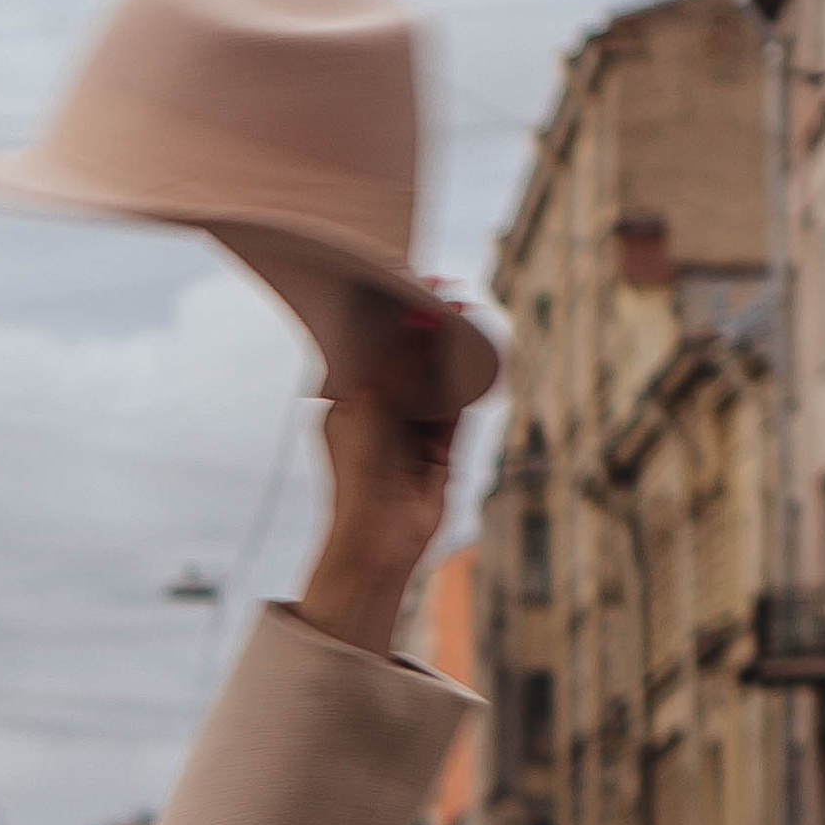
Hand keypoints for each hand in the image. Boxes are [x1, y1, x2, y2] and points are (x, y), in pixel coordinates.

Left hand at [296, 317, 461, 658]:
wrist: (378, 540)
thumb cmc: (358, 473)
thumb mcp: (374, 406)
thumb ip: (400, 362)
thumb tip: (420, 314)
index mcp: (345, 404)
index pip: (366, 349)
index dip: (387, 318)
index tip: (407, 284)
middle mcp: (376, 415)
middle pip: (404, 362)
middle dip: (424, 330)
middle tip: (444, 292)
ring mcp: (408, 433)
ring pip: (434, 383)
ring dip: (450, 354)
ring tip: (466, 315)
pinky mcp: (438, 452)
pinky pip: (456, 410)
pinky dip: (467, 386)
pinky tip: (480, 355)